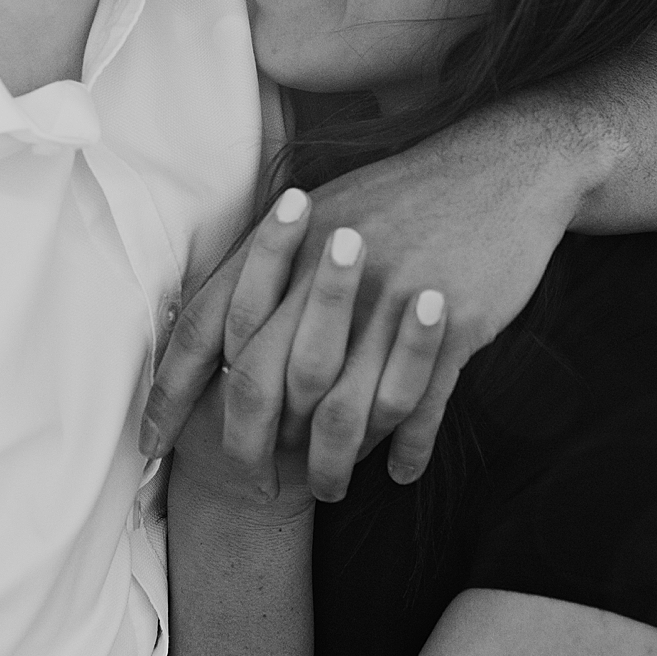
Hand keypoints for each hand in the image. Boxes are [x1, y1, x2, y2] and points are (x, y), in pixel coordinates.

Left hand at [142, 97, 584, 494]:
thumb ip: (266, 263)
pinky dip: (407, 446)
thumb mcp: (323, 209)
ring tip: (331, 488)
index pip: (207, 325)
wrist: (504, 167)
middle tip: (256, 482)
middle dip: (252, 444)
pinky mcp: (452, 322)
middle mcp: (326, 270)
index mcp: (285, 241)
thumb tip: (214, 322)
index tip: (152, 444)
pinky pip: (420, 404)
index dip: (173, 390)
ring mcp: (390, 299)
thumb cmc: (405, 195)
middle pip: (266, 380)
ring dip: (333, 460)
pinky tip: (401, 472)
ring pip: (343, 408)